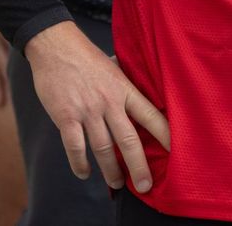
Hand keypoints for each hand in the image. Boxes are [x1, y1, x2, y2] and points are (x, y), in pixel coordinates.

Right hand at [25, 22, 169, 192]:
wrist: (56, 46)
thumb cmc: (86, 57)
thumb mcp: (114, 67)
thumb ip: (126, 84)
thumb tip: (142, 92)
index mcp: (124, 89)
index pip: (151, 115)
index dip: (165, 135)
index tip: (176, 152)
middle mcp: (109, 102)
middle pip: (129, 140)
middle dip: (139, 166)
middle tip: (146, 186)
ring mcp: (87, 110)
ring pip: (103, 148)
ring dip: (111, 170)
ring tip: (117, 183)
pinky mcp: (66, 116)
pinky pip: (75, 147)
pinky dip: (80, 164)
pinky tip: (85, 173)